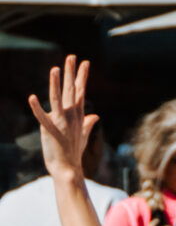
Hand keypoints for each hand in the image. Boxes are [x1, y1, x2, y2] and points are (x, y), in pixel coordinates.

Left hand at [28, 59, 98, 184]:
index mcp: (78, 115)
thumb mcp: (82, 135)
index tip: (84, 63)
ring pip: (58, 99)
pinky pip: (43, 117)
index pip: (81, 91)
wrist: (68, 168)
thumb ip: (88, 123)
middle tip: (71, 57)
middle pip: (72, 90)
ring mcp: (61, 123)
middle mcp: (72, 116)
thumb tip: (95, 116)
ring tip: (55, 69)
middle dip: (71, 73)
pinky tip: (31, 98)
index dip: (82, 77)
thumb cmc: (74, 152)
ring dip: (56, 84)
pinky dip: (36, 108)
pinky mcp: (50, 131)